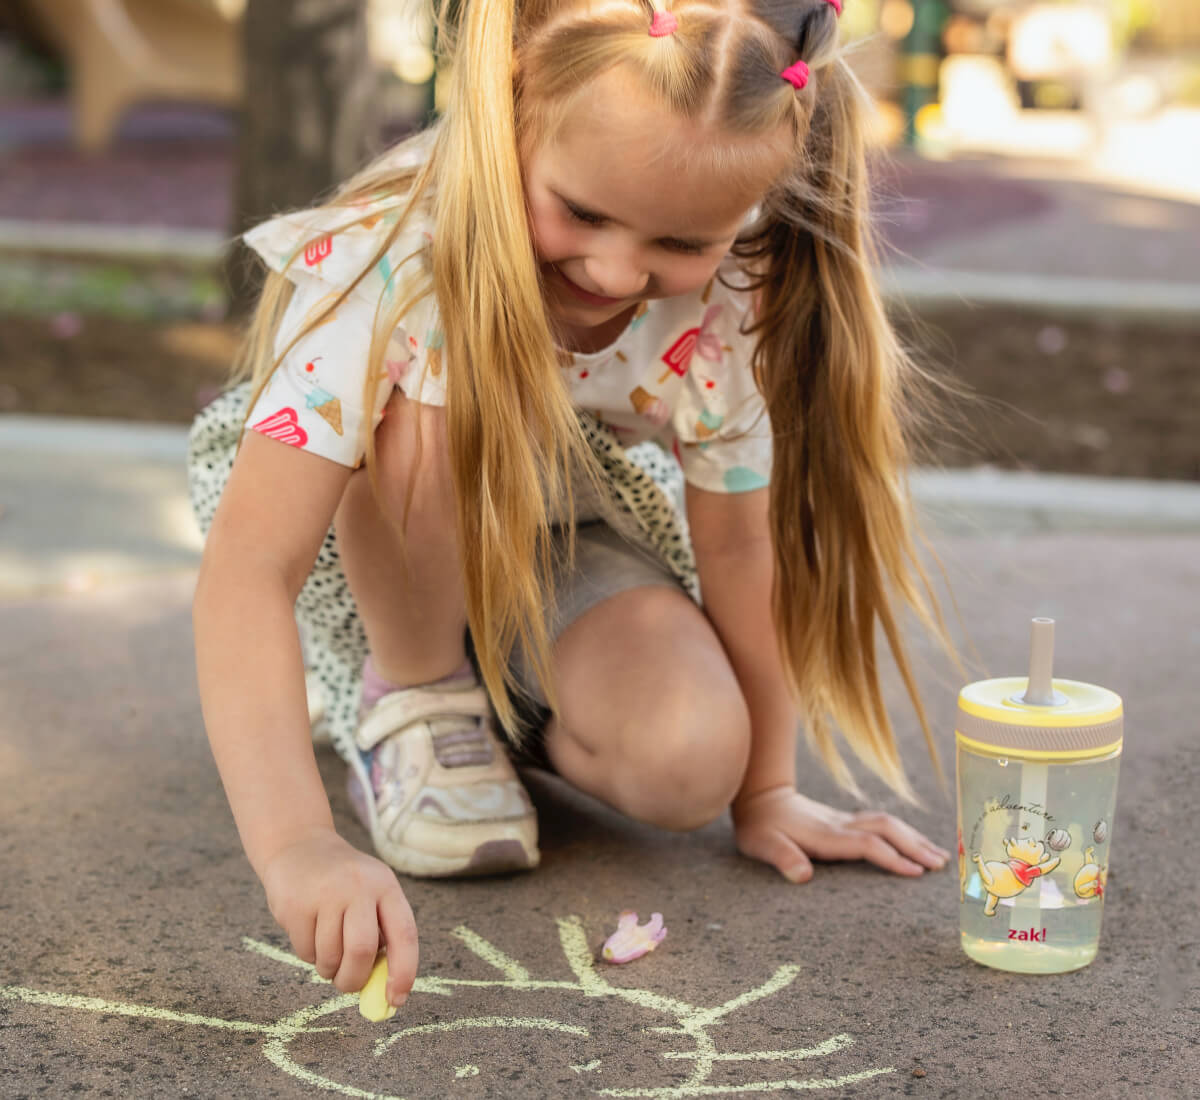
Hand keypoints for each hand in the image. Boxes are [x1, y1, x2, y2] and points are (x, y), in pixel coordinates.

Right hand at [260, 826, 417, 1006]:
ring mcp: (325, 893)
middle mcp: (358, 886)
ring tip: (327, 951)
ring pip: (330, 956)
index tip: (396, 1000)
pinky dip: (309, 956)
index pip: (404, 934)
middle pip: (362, 950)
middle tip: (348, 985)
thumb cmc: (343, 884)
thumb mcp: (371, 894)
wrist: (298, 846)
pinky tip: (308, 932)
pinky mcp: (295, 904)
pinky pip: (305, 952)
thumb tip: (384, 990)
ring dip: (329, 969)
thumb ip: (381, 935)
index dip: (404, 972)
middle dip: (355, 979)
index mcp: (386, 885)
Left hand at [731, 786, 949, 882]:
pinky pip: (880, 824)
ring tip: (940, 855)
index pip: (866, 844)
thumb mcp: (762, 844)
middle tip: (942, 865)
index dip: (891, 857)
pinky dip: (902, 832)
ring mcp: (844, 820)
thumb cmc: (760, 827)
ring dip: (914, 837)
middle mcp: (840, 825)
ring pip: (886, 823)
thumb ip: (782, 858)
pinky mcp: (844, 821)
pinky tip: (914, 842)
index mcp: (825, 834)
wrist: (759, 798)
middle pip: (885, 828)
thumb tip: (802, 875)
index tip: (917, 872)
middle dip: (915, 845)